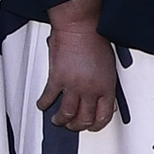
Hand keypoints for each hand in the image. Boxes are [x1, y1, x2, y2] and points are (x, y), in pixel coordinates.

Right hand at [37, 18, 117, 132]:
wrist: (80, 28)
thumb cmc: (96, 42)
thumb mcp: (110, 67)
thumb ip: (107, 87)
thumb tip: (107, 103)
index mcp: (106, 87)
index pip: (103, 116)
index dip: (97, 126)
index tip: (91, 126)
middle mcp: (90, 90)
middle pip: (84, 119)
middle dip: (78, 126)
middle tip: (73, 125)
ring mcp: (73, 85)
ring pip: (66, 114)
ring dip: (61, 120)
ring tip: (58, 120)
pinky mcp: (57, 79)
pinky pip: (48, 98)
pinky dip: (44, 103)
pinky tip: (43, 105)